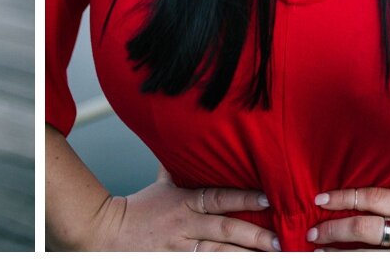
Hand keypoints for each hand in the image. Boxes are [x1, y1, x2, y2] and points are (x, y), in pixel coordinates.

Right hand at [83, 165, 279, 250]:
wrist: (108, 234)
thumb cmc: (139, 209)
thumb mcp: (161, 184)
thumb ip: (180, 168)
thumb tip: (190, 139)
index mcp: (184, 201)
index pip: (219, 197)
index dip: (244, 197)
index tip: (269, 198)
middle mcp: (185, 225)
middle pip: (224, 230)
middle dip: (254, 236)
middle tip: (280, 242)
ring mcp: (181, 248)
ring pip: (219, 254)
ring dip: (245, 256)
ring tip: (272, 259)